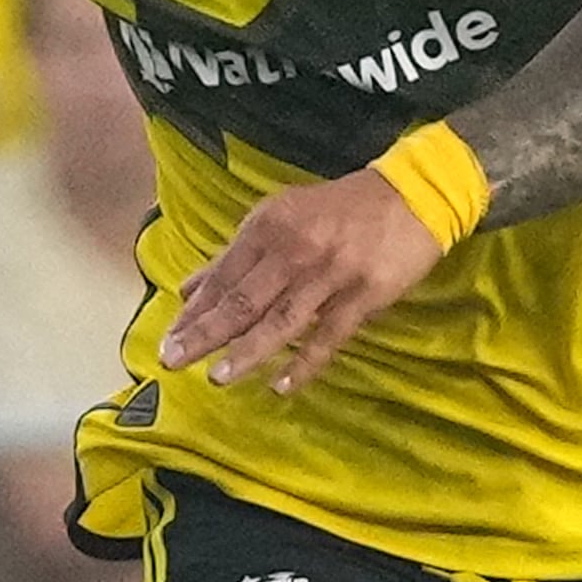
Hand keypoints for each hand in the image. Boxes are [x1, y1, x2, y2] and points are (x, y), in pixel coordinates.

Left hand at [156, 169, 443, 396]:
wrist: (412, 195)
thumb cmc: (340, 210)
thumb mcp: (280, 218)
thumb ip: (235, 257)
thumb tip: (189, 290)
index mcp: (269, 227)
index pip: (222, 276)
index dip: (194, 311)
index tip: (168, 338)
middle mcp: (293, 250)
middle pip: (243, 300)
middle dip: (205, 333)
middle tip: (172, 362)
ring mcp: (329, 275)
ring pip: (281, 320)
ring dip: (247, 351)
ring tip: (218, 378)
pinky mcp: (363, 295)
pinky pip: (328, 336)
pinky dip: (304, 362)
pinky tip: (280, 386)